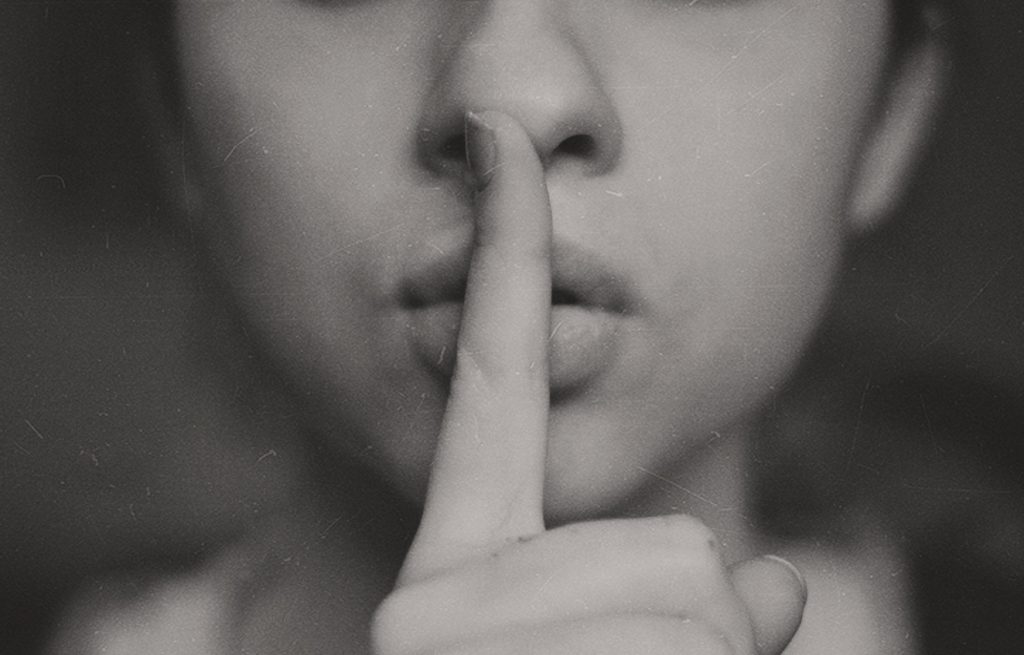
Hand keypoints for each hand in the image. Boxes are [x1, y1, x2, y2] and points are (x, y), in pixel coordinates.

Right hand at [372, 111, 805, 654]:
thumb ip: (687, 600)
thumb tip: (785, 581)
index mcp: (457, 569)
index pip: (493, 381)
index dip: (504, 255)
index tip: (498, 141)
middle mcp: (437, 591)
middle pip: (672, 538)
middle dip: (693, 620)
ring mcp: (457, 627)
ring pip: (699, 588)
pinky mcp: (469, 648)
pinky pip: (707, 630)